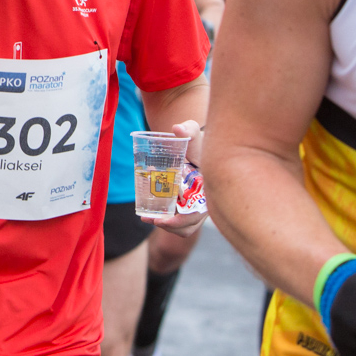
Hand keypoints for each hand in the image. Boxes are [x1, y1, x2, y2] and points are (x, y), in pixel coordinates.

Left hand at [154, 120, 207, 235]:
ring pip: (185, 227)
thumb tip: (177, 128)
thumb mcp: (195, 134)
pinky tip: (150, 214)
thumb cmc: (198, 142)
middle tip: (150, 219)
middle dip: (169, 226)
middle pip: (189, 226)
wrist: (199, 147)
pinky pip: (181, 221)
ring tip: (147, 218)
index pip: (196, 215)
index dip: (179, 221)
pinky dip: (168, 221)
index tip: (161, 220)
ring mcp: (199, 207)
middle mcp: (206, 203)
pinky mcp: (190, 207)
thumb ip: (189, 129)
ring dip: (167, 226)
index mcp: (209, 191)